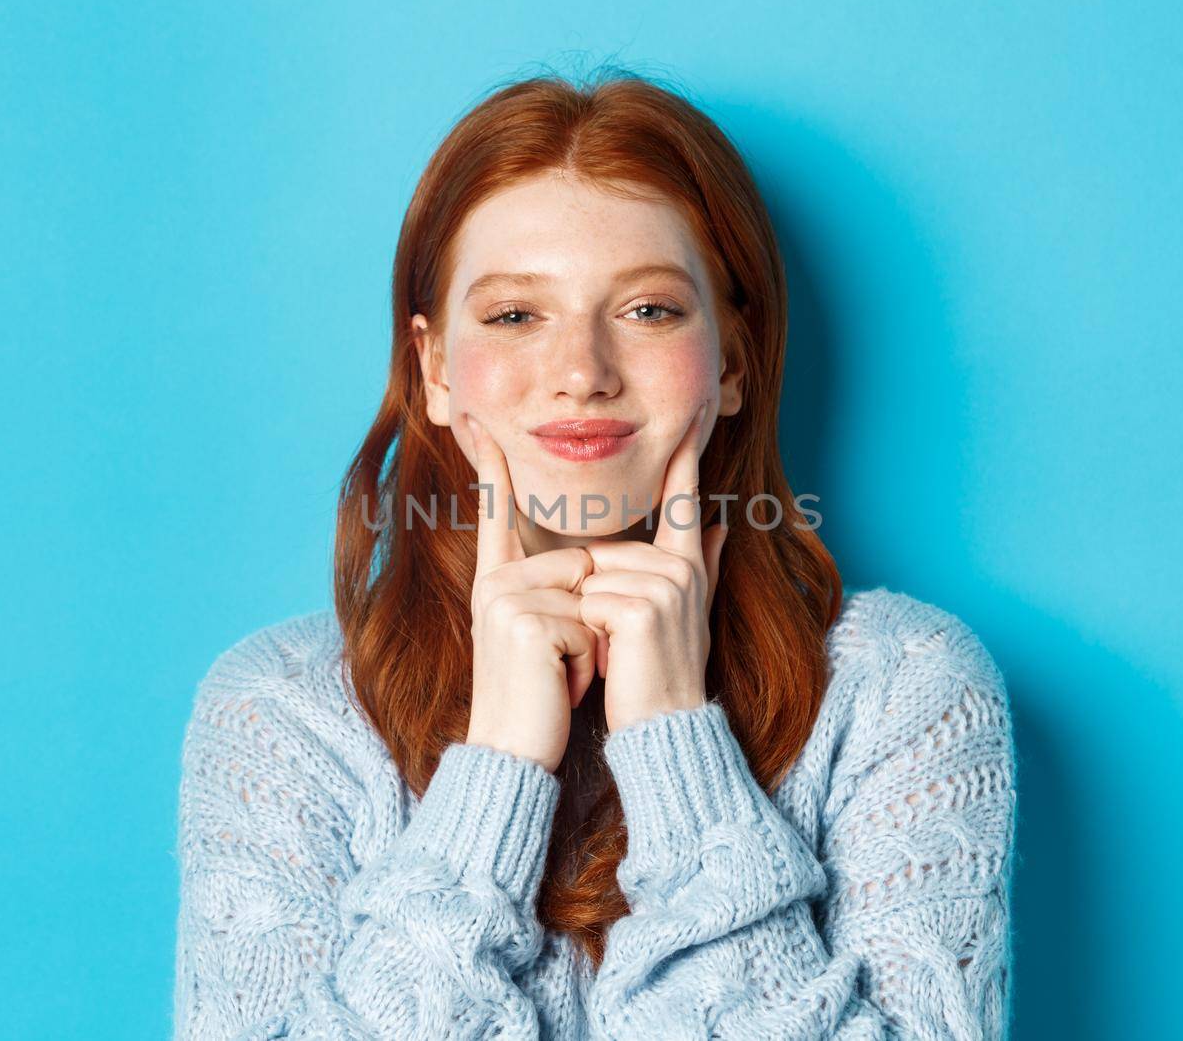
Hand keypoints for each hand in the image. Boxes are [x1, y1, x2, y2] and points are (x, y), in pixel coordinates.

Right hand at [462, 413, 599, 773]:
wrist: (514, 755)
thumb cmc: (546, 698)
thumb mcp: (570, 639)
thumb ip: (595, 590)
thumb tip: (703, 530)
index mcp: (500, 582)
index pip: (497, 514)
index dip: (491, 469)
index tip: (480, 425)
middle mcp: (494, 583)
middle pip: (582, 561)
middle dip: (594, 620)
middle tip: (562, 665)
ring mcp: (503, 599)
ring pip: (589, 591)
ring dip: (593, 645)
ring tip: (560, 677)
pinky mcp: (520, 622)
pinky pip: (586, 622)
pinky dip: (586, 663)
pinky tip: (559, 688)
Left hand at [578, 400, 727, 734]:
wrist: (663, 728)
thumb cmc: (662, 674)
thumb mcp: (687, 615)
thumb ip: (703, 564)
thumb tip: (720, 523)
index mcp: (686, 564)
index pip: (682, 499)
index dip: (685, 456)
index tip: (694, 411)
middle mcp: (681, 568)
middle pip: (604, 550)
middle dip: (594, 595)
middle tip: (619, 643)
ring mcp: (665, 586)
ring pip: (591, 576)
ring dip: (589, 618)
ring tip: (618, 653)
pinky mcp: (643, 608)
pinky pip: (589, 601)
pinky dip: (588, 633)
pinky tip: (613, 659)